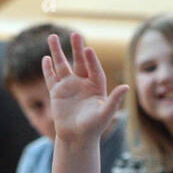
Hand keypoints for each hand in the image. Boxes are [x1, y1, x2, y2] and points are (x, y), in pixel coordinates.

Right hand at [44, 33, 128, 147]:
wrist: (76, 138)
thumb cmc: (93, 127)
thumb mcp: (105, 113)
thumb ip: (114, 100)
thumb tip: (126, 87)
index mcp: (96, 86)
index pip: (94, 69)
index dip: (91, 60)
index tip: (88, 49)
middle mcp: (82, 82)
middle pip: (79, 61)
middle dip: (77, 48)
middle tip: (75, 34)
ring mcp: (68, 86)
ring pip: (62, 65)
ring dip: (57, 52)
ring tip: (52, 36)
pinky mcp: (56, 92)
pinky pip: (51, 77)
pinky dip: (48, 68)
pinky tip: (46, 58)